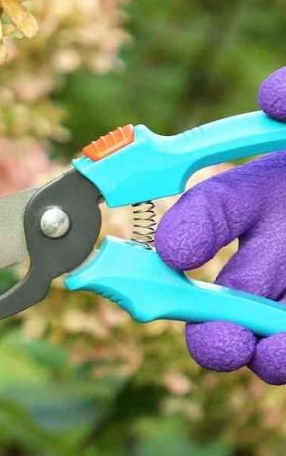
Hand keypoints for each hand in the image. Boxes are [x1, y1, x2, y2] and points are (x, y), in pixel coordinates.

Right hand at [154, 68, 285, 383]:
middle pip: (230, 291)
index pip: (212, 213)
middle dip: (210, 320)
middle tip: (215, 340)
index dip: (189, 232)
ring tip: (265, 357)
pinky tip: (285, 355)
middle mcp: (283, 249)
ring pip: (268, 330)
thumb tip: (276, 98)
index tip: (179, 251)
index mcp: (271, 191)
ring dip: (260, 348)